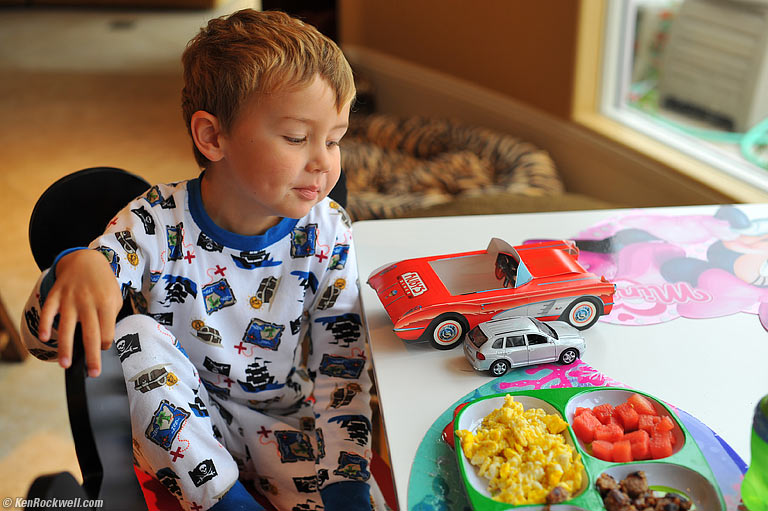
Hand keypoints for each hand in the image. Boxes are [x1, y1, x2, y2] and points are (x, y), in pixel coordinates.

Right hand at [38, 250, 123, 376]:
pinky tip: (44, 337)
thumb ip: (110, 317)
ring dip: (66, 347)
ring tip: (66, 364)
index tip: (102, 348)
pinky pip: (49, 310)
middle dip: (92, 356)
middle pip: (90, 334)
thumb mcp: (115, 297)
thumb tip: (103, 341)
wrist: (86, 260)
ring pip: (67, 326)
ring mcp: (70, 299)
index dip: (105, 344)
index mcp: (106, 304)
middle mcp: (88, 302)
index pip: (107, 331)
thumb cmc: (103, 285)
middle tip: (92, 373)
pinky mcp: (56, 295)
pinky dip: (45, 323)